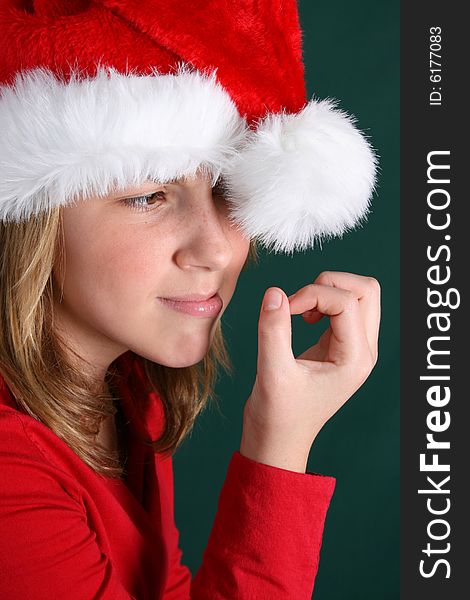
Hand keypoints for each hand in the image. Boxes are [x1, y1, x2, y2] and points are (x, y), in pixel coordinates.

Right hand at [240, 271, 380, 472]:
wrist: (278, 439)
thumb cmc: (278, 415)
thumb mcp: (272, 371)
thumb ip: (273, 329)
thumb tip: (274, 292)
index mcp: (356, 359)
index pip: (347, 301)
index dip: (312, 294)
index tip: (284, 309)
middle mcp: (362, 351)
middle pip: (367, 291)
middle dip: (331, 284)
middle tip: (301, 302)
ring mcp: (354, 348)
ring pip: (358, 295)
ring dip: (327, 291)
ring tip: (301, 311)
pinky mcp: (339, 345)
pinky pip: (343, 307)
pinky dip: (322, 301)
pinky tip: (303, 318)